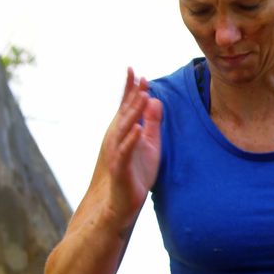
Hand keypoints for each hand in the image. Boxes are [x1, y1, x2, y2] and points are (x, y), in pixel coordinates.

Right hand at [96, 68, 161, 222]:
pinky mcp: (121, 167)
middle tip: (140, 76)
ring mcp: (118, 152)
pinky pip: (126, 151)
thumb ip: (152, 122)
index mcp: (125, 131)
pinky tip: (138, 128)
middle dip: (132, 95)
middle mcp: (118, 138)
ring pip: (125, 128)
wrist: (122, 202)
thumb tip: (155, 99)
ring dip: (133, 111)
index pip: (127, 107)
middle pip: (126, 112)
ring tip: (143, 95)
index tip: (136, 71)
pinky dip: (132, 139)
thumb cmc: (137, 172)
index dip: (131, 89)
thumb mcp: (151, 143)